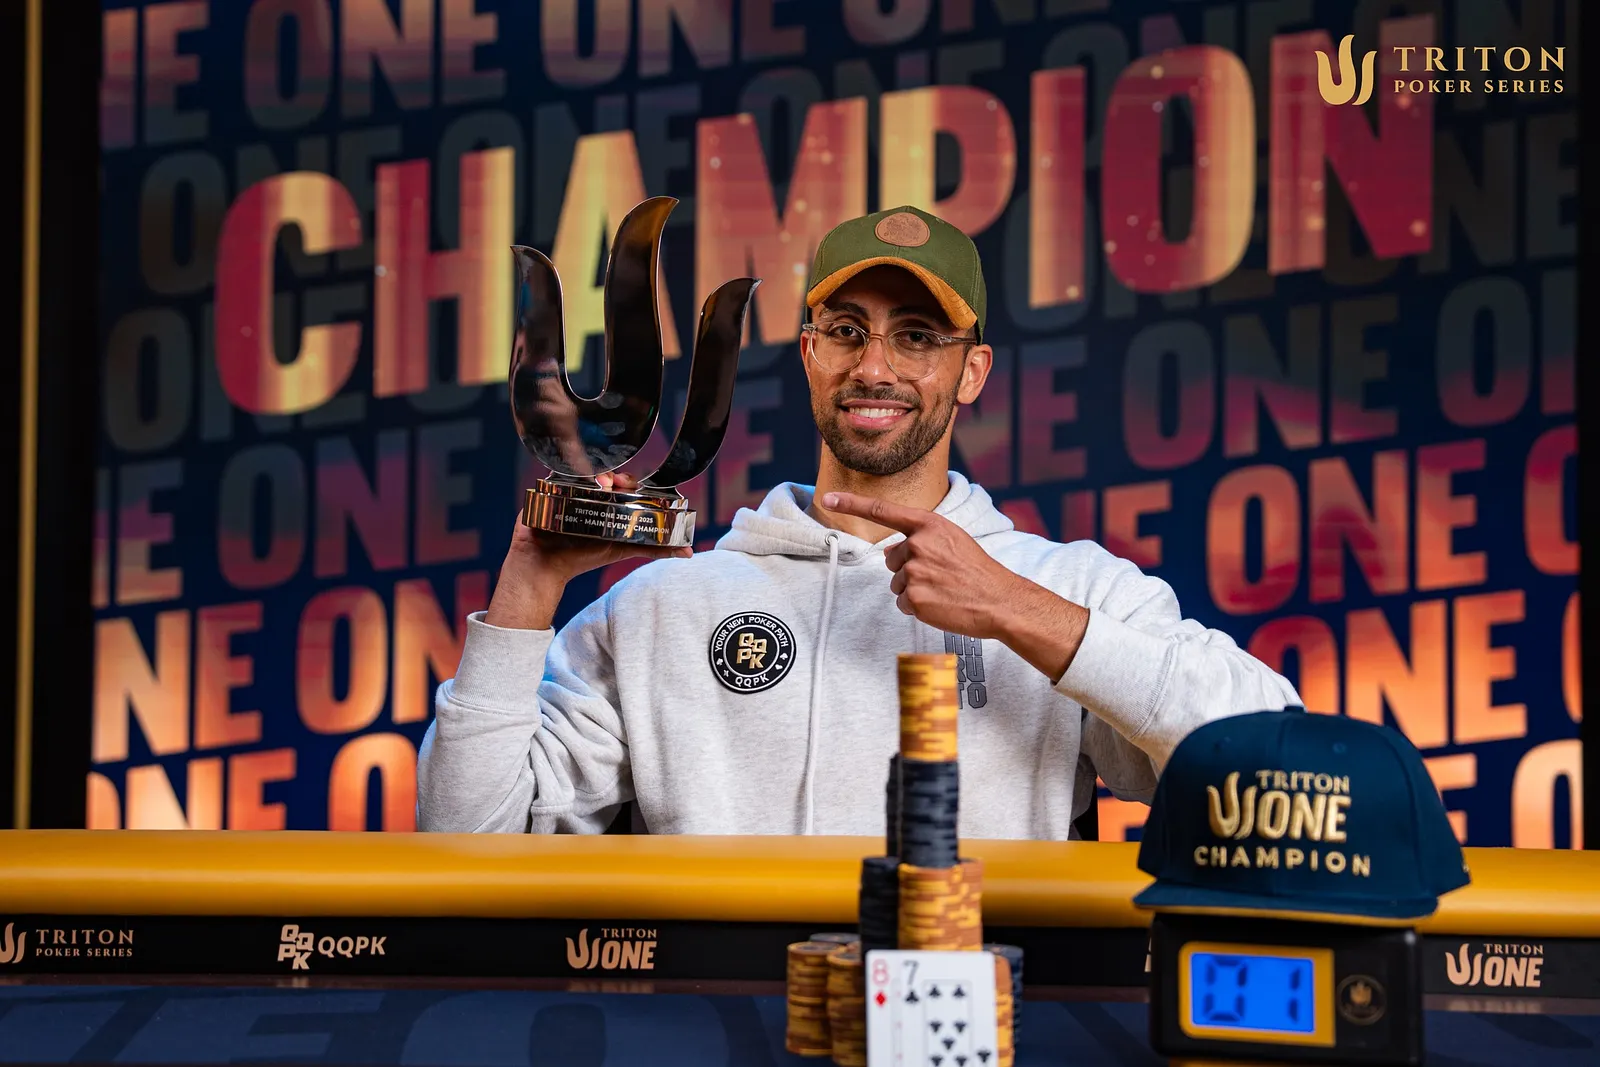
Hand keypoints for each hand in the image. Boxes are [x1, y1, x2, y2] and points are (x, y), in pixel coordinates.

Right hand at [485, 472, 691, 629]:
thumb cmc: (582, 555)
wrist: (544, 566)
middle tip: (618, 484)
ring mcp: (570, 487)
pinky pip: (559, 472)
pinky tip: (576, 480)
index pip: (623, 483)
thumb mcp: (623, 548)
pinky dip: (568, 472)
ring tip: (602, 484)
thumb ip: (654, 548)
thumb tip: (689, 552)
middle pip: (605, 473)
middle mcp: (590, 491)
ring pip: (584, 469)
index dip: (630, 482)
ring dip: (594, 473)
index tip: (633, 486)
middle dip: (614, 475)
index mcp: (608, 500)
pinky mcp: (549, 487)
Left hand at [819, 491, 1089, 680]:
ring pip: (897, 583)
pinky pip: (903, 604)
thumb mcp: (953, 541)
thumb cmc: (978, 571)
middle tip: (940, 577)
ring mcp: (915, 572)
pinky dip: (919, 608)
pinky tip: (941, 605)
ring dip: (915, 590)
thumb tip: (891, 550)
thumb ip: (922, 539)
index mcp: (929, 525)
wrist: (1001, 600)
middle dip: (908, 570)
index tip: (827, 498)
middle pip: (891, 559)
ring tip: (944, 591)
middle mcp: (918, 544)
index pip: (883, 510)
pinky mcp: (915, 599)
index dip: (852, 503)